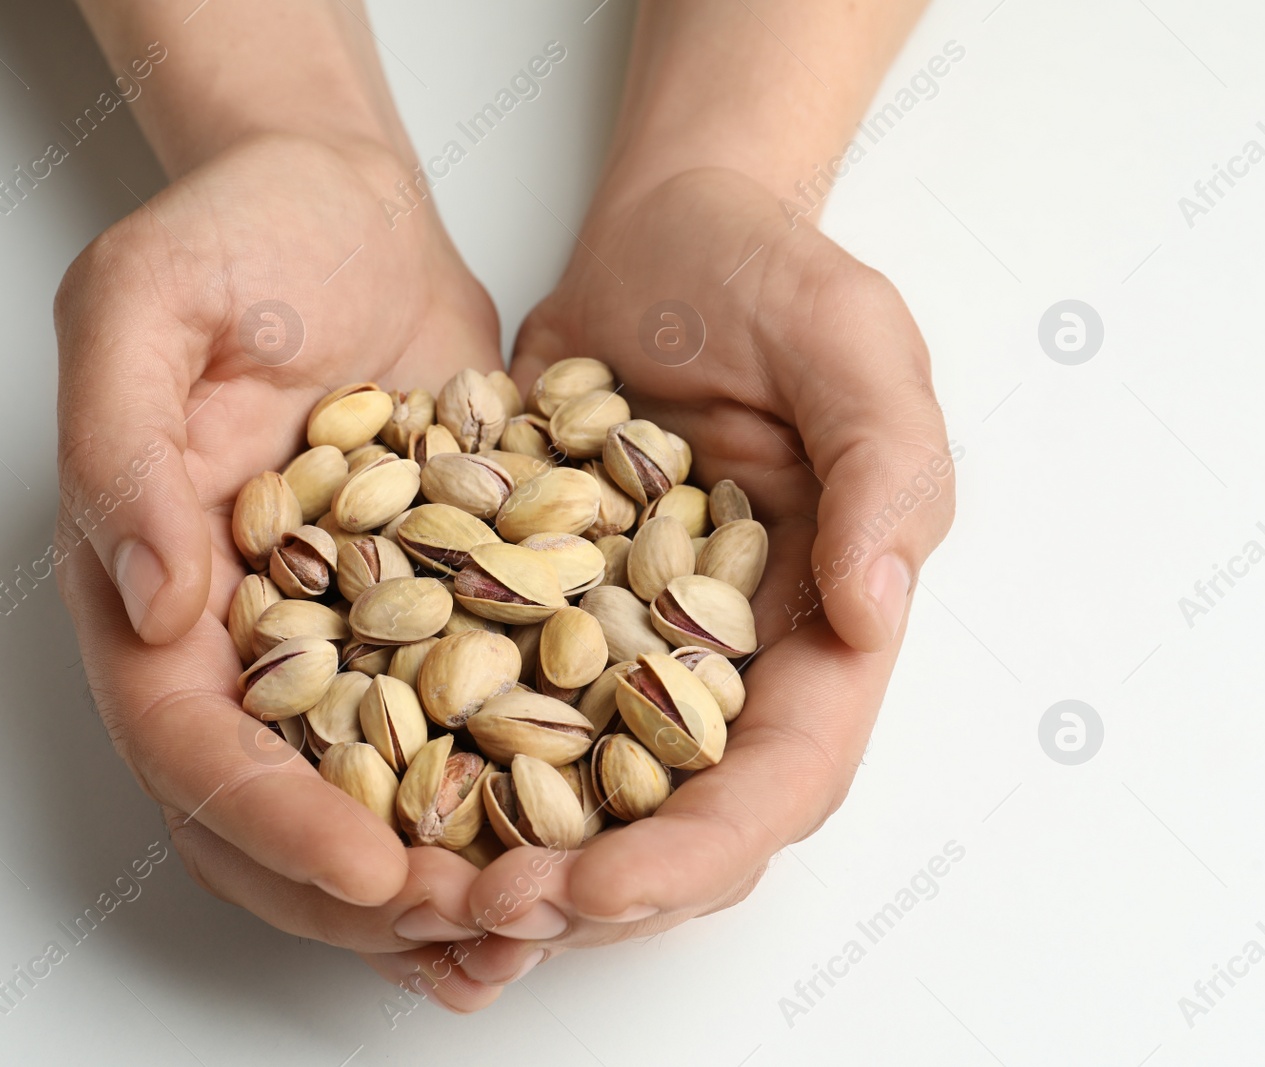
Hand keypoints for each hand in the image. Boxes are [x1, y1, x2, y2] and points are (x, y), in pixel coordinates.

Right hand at [53, 132, 506, 1009]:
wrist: (342, 207)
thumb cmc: (237, 233)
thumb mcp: (145, 300)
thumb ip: (120, 443)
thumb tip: (151, 599)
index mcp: (145, 584)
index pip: (190, 745)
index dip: (275, 822)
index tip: (376, 869)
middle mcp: (228, 639)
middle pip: (267, 819)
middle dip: (362, 894)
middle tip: (470, 926)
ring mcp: (324, 641)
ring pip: (358, 807)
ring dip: (430, 894)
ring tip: (525, 937)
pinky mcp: (413, 622)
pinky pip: (445, 743)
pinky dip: (492, 812)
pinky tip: (565, 857)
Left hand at [453, 166, 955, 982]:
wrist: (662, 239)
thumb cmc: (771, 280)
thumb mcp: (855, 346)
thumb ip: (884, 472)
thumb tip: (874, 609)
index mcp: (817, 625)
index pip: (782, 777)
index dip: (699, 852)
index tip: (604, 885)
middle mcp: (724, 662)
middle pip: (678, 822)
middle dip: (595, 888)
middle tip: (489, 913)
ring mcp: (627, 648)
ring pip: (582, 796)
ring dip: (512, 855)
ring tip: (426, 889)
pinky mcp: (541, 616)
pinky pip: (498, 713)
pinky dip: (449, 768)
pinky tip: (380, 795)